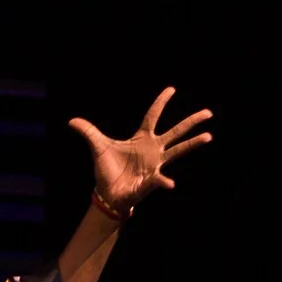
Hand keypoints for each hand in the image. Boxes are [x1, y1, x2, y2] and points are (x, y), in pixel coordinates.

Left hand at [66, 87, 212, 217]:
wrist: (108, 193)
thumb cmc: (107, 170)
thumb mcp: (97, 147)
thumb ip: (88, 132)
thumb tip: (72, 121)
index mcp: (141, 138)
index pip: (153, 116)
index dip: (161, 102)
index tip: (171, 89)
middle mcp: (153, 150)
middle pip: (176, 132)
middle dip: (191, 122)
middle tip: (208, 112)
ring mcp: (155, 165)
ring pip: (179, 151)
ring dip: (192, 144)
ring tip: (209, 136)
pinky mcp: (151, 181)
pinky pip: (159, 180)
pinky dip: (163, 182)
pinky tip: (170, 183)